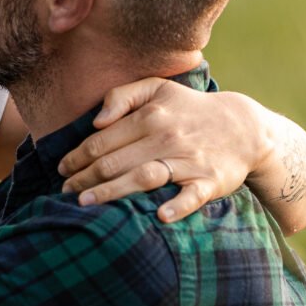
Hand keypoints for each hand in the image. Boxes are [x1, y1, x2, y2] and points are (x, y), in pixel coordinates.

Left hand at [57, 79, 265, 224]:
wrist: (243, 127)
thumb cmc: (190, 110)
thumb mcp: (158, 89)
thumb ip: (122, 96)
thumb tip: (96, 120)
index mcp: (150, 115)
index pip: (103, 140)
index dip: (78, 156)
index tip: (61, 170)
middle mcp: (166, 137)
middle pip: (116, 161)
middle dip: (85, 177)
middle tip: (64, 192)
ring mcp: (189, 160)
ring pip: (144, 177)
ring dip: (113, 192)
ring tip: (86, 204)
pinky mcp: (209, 181)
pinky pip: (192, 196)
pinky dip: (177, 206)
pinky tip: (160, 216)